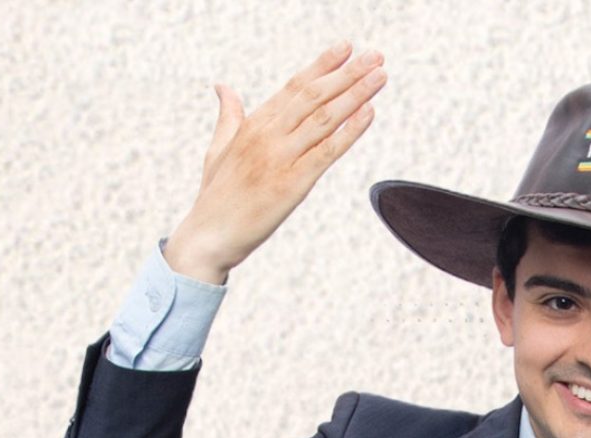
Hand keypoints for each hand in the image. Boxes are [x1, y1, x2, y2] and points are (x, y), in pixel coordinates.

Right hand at [164, 41, 387, 284]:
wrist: (209, 236)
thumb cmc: (216, 196)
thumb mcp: (219, 148)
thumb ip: (229, 116)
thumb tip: (223, 87)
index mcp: (253, 124)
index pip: (294, 87)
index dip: (322, 66)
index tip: (346, 47)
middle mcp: (268, 135)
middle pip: (314, 96)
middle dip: (347, 73)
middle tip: (375, 56)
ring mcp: (281, 157)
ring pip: (324, 118)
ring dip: (356, 94)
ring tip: (380, 76)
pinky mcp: (293, 183)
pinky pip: (327, 152)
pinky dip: (350, 130)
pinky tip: (369, 112)